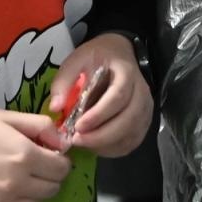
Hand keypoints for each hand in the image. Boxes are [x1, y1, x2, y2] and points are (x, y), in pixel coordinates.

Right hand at [0, 108, 71, 201]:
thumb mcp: (7, 116)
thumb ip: (40, 126)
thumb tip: (62, 142)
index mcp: (25, 156)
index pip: (62, 169)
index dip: (60, 160)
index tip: (49, 153)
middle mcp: (18, 184)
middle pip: (53, 188)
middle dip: (51, 175)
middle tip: (37, 163)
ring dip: (36, 190)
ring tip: (21, 176)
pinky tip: (9, 190)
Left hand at [46, 33, 152, 156]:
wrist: (119, 53)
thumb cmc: (97, 57)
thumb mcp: (77, 59)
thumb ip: (64, 81)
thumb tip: (56, 108)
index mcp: (126, 73)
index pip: (118, 97)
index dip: (99, 115)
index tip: (79, 126)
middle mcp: (142, 92)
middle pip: (129, 119)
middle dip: (102, 136)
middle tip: (77, 140)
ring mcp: (146, 108)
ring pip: (132, 133)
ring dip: (108, 144)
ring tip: (84, 143)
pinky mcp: (144, 121)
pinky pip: (133, 141)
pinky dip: (115, 148)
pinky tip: (96, 146)